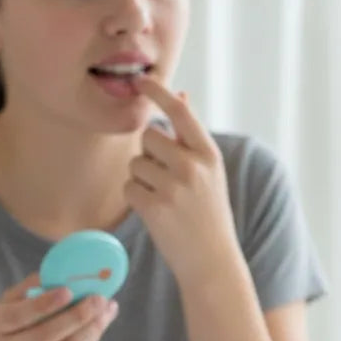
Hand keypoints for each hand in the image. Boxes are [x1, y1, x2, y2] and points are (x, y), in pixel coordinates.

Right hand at [0, 273, 119, 340]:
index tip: (69, 290)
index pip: (19, 316)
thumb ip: (25, 291)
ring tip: (107, 311)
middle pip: (48, 335)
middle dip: (78, 316)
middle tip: (100, 299)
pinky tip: (99, 328)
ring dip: (91, 330)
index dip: (45, 304)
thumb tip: (57, 272)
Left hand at [126, 78, 241, 286]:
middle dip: (149, 152)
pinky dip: (137, 197)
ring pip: (136, 162)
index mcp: (209, 155)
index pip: (180, 112)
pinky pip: (129, 187)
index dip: (159, 92)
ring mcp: (173, 187)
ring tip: (164, 198)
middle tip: (165, 177)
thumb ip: (192, 137)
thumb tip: (182, 96)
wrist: (212, 260)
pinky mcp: (154, 207)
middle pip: (149, 136)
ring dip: (142, 178)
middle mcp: (193, 167)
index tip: (142, 80)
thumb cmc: (209, 213)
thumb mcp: (210, 172)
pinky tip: (156, 212)